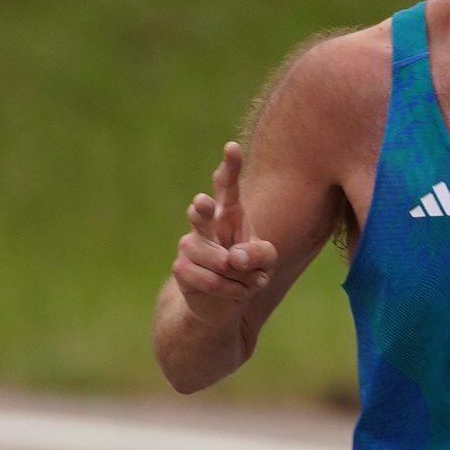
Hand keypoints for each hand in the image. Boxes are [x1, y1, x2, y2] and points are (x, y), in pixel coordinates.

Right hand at [170, 143, 279, 339]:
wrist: (224, 302)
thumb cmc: (248, 271)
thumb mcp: (267, 261)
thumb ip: (261, 254)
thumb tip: (235, 257)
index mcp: (228, 212)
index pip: (227, 185)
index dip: (230, 167)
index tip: (232, 147)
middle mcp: (206, 224)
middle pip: (202, 210)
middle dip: (202, 207)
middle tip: (204, 203)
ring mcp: (190, 245)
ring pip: (217, 259)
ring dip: (238, 275)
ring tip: (247, 282)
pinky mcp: (182, 268)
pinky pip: (210, 280)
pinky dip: (230, 290)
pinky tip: (235, 292)